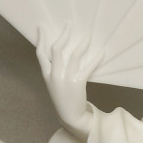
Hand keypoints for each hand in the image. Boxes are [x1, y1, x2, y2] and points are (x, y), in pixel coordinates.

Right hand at [36, 23, 102, 139]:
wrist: (70, 116)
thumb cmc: (63, 98)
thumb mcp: (53, 84)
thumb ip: (54, 70)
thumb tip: (61, 54)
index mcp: (46, 75)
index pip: (40, 53)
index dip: (40, 39)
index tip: (42, 27)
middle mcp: (54, 75)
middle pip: (56, 49)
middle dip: (63, 35)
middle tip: (69, 25)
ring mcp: (66, 79)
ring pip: (74, 55)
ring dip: (82, 44)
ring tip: (88, 37)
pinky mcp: (78, 83)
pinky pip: (88, 67)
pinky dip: (95, 58)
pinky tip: (101, 52)